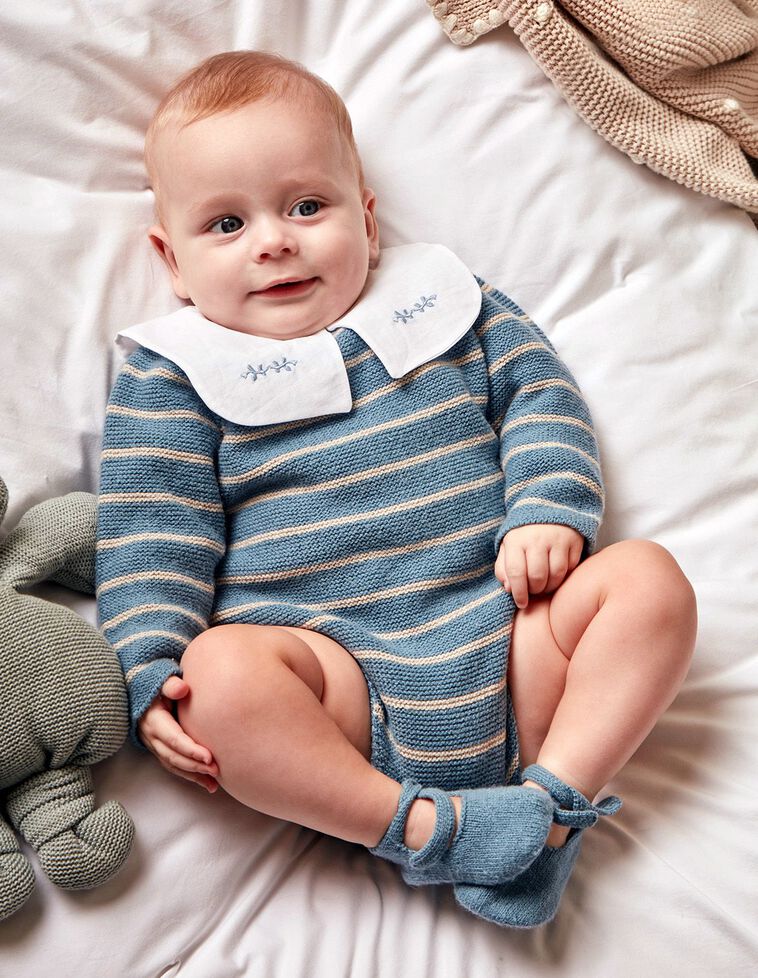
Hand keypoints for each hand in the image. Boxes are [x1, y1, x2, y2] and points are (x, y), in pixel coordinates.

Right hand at [138, 676, 218, 792]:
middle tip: (215, 770)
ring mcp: (155, 745)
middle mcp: (152, 736)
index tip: (209, 757)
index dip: (190, 749)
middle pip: (173, 756)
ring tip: (213, 783)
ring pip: (173, 765)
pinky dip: (190, 776)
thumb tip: (182, 689)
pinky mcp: (161, 750)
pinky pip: (175, 766)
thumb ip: (171, 684)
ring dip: (193, 775)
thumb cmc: (159, 685)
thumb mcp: (162, 681)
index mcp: (154, 720)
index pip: (173, 739)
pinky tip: (207, 783)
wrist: (143, 692)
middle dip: (194, 766)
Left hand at [495, 524, 583, 608]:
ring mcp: (557, 539)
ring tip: (545, 585)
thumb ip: (503, 567)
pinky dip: (564, 576)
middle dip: (535, 590)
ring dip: (551, 587)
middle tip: (534, 591)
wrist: (548, 507)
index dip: (519, 593)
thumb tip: (508, 589)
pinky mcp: (574, 541)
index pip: (516, 573)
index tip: (522, 603)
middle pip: (537, 577)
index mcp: (516, 540)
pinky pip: (571, 567)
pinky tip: (557, 573)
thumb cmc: (524, 534)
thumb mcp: (507, 546)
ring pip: (556, 575)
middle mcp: (537, 539)